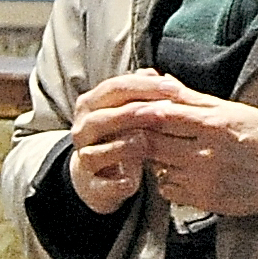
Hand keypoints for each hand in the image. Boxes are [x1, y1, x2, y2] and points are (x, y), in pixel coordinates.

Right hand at [61, 70, 183, 213]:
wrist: (98, 174)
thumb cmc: (120, 135)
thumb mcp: (129, 111)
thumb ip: (142, 94)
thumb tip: (157, 73)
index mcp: (91, 105)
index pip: (115, 88)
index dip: (144, 86)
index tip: (174, 88)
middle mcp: (83, 129)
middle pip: (102, 117)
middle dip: (134, 112)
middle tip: (164, 111)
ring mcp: (84, 157)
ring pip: (97, 150)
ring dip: (123, 145)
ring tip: (148, 142)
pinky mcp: (91, 185)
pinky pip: (102, 184)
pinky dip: (116, 182)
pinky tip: (132, 180)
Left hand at [119, 90, 257, 220]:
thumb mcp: (234, 110)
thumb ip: (192, 98)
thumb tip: (159, 80)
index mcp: (215, 123)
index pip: (161, 114)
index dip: (141, 112)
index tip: (133, 110)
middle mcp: (206, 152)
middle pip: (153, 142)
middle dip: (142, 136)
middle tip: (141, 131)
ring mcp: (204, 179)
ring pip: (157, 167)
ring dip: (154, 158)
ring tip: (166, 150)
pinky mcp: (205, 200)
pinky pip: (168, 190)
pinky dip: (166, 180)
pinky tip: (179, 170)